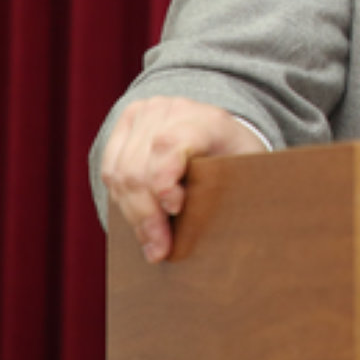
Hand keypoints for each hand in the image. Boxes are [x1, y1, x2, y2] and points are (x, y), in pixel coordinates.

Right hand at [99, 96, 266, 262]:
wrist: (223, 132)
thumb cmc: (239, 160)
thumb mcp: (249, 173)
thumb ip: (233, 193)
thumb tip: (215, 238)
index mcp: (209, 119)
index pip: (171, 144)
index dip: (164, 180)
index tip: (175, 210)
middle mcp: (172, 110)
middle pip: (140, 167)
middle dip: (146, 215)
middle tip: (159, 249)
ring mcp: (146, 113)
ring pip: (120, 173)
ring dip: (133, 215)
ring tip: (151, 243)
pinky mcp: (126, 123)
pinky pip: (110, 169)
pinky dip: (122, 201)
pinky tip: (139, 222)